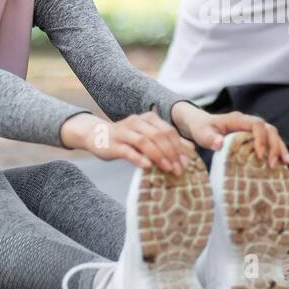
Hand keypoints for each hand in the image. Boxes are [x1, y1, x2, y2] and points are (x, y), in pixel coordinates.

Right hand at [59, 111, 196, 172]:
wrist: (97, 136)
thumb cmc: (127, 139)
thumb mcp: (148, 137)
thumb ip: (167, 141)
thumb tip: (191, 149)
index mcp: (149, 118)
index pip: (169, 131)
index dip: (180, 147)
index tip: (187, 164)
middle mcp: (137, 122)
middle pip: (159, 136)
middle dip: (172, 153)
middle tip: (179, 169)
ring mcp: (124, 132)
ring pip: (145, 142)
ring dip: (159, 156)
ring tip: (168, 169)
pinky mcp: (114, 144)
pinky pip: (128, 151)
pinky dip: (139, 158)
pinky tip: (147, 166)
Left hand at [171, 102, 288, 168]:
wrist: (200, 125)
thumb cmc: (201, 128)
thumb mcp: (201, 133)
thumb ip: (209, 138)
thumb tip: (219, 144)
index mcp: (238, 119)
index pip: (257, 124)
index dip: (261, 138)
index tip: (259, 155)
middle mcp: (249, 123)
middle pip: (270, 130)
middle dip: (274, 147)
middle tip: (272, 165)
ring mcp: (254, 131)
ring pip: (274, 137)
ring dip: (282, 150)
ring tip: (288, 165)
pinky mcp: (256, 140)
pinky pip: (272, 144)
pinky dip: (282, 153)